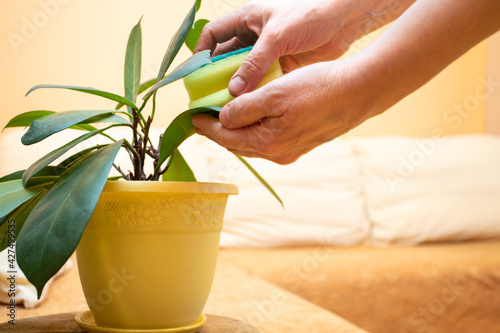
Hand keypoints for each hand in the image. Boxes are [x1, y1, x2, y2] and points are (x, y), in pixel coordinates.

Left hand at [192, 58, 373, 164]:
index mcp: (267, 143)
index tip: (192, 117)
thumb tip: (222, 118)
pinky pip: (269, 141)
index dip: (206, 126)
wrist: (358, 93)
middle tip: (203, 119)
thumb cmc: (318, 90)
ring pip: (253, 144)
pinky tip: (253, 120)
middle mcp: (277, 154)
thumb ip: (244, 108)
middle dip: (219, 131)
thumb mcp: (274, 94)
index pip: (226, 137)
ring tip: (224, 118)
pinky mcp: (301, 144)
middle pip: (238, 144)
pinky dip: (255, 131)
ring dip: (237, 132)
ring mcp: (290, 151)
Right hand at [195, 0, 413, 95]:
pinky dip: (255, 93)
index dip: (201, 53)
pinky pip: (261, 82)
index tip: (195, 75)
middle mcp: (253, 37)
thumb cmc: (309, 17)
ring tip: (226, 107)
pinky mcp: (280, 66)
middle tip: (209, 98)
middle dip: (217, 77)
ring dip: (236, 88)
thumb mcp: (276, 38)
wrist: (343, 22)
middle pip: (225, 59)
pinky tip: (250, 107)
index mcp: (246, 20)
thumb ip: (254, 64)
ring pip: (243, 73)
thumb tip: (233, 91)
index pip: (214, 35)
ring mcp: (267, 53)